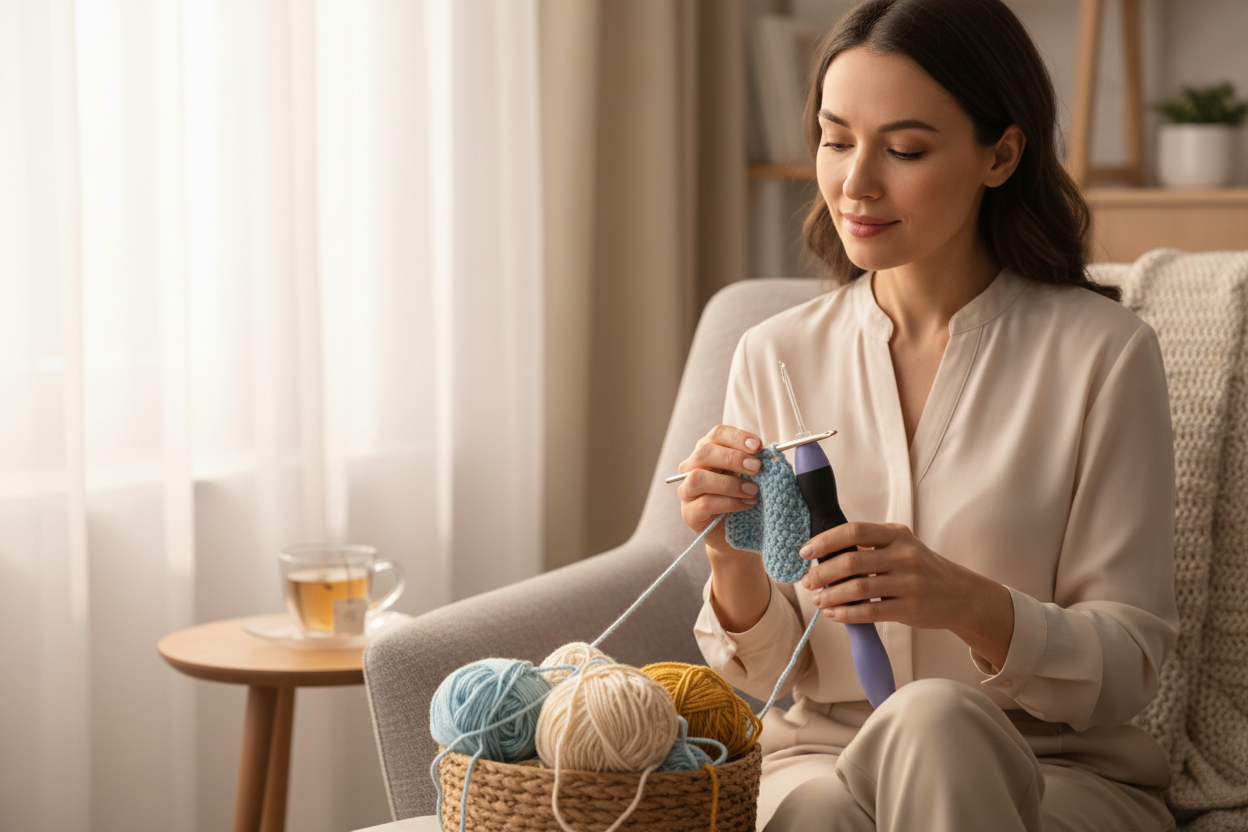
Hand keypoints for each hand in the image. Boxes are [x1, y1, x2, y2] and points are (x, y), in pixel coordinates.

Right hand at [676, 425, 764, 552]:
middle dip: (733, 458)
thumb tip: (769, 453)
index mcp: (708, 451)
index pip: (717, 434)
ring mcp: (687, 490)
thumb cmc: (743, 496)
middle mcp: (692, 467)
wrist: (737, 531)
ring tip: (753, 490)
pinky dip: (729, 502)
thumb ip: (754, 462)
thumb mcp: (750, 475)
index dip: (737, 437)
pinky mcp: (689, 512)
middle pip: (704, 452)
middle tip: (757, 468)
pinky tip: (747, 504)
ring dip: (729, 483)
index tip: (758, 446)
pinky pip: (705, 503)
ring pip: (699, 478)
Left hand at [798, 522, 1013, 667]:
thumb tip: (824, 555)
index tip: (806, 552)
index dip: (825, 540)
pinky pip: (870, 612)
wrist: (960, 595)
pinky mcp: (910, 608)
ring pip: (858, 589)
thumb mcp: (901, 547)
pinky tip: (833, 614)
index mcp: (897, 534)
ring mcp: (909, 583)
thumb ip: (869, 546)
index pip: (854, 531)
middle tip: (807, 581)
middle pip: (851, 562)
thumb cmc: (921, 569)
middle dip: (822, 573)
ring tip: (817, 599)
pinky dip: (846, 614)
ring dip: (830, 595)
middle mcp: (904, 555)